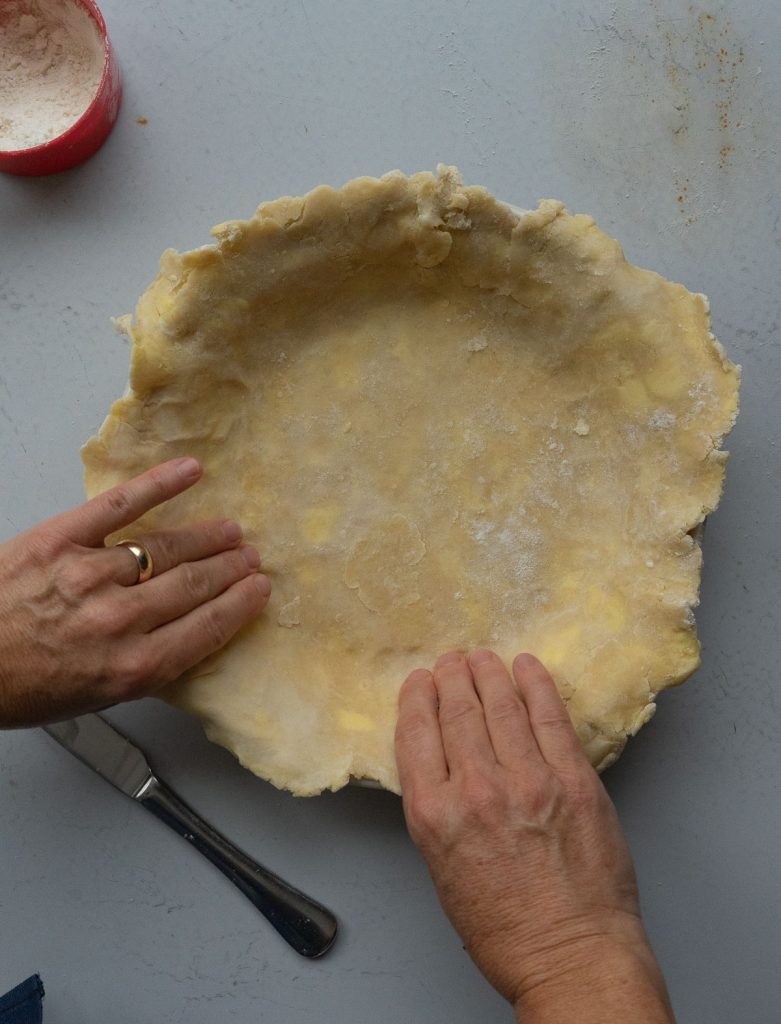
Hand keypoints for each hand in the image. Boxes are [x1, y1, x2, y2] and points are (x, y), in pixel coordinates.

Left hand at [0, 457, 270, 727]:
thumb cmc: (19, 685)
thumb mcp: (94, 697)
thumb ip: (145, 666)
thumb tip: (186, 636)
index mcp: (132, 666)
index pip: (206, 628)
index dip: (240, 605)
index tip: (259, 590)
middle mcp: (119, 619)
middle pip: (193, 585)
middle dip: (230, 569)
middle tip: (250, 557)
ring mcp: (91, 573)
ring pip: (166, 547)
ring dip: (207, 537)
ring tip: (229, 531)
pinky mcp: (61, 537)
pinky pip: (120, 505)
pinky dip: (159, 485)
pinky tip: (190, 472)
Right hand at [395, 649, 674, 1021]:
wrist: (572, 956)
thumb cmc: (505, 930)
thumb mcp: (442, 870)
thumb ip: (438, 810)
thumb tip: (443, 761)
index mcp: (435, 816)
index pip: (416, 734)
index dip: (417, 698)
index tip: (419, 682)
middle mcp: (476, 790)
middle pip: (457, 711)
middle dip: (451, 677)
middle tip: (451, 661)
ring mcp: (529, 780)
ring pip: (501, 704)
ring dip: (489, 672)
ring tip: (483, 658)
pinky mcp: (574, 779)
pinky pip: (550, 716)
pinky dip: (535, 684)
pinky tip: (526, 667)